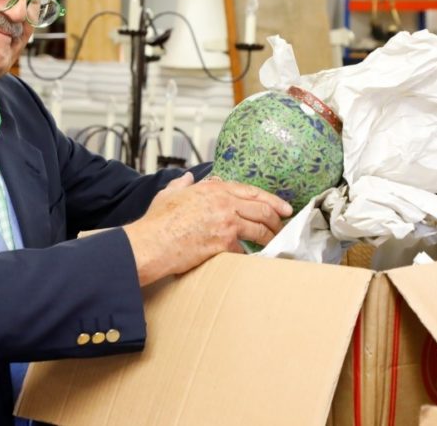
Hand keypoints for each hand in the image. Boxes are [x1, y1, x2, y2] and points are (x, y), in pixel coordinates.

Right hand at [122, 173, 291, 285]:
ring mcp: (226, 223)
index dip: (272, 200)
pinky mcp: (224, 243)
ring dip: (270, 237)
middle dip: (277, 219)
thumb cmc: (157, 221)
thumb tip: (185, 179)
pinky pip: (245, 249)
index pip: (251, 191)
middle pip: (262, 209)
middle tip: (283, 226)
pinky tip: (255, 257)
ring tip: (274, 242)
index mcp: (213, 188)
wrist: (152, 242)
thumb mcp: (169, 194)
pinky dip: (251, 254)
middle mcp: (224, 203)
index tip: (283, 207)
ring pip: (260, 229)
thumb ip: (180, 184)